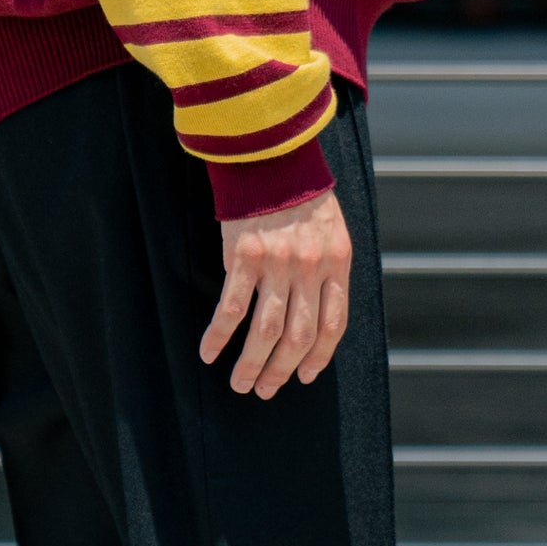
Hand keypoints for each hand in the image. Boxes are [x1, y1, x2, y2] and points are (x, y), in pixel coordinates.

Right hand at [197, 188, 352, 398]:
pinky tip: (209, 352)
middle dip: (283, 370)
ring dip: (253, 363)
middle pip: (300, 335)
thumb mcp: (330, 229)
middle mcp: (310, 267)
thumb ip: (325, 268)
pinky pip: (232, 307)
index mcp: (337, 262)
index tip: (305, 376)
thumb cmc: (299, 192)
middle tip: (266, 390)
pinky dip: (219, 335)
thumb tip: (309, 311)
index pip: (334, 323)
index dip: (319, 356)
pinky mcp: (245, 256)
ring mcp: (278, 263)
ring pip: (267, 330)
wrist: (270, 154)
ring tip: (241, 384)